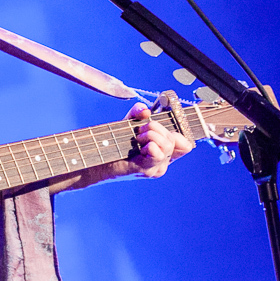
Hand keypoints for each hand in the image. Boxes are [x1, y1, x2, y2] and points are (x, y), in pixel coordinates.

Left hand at [46, 102, 193, 193]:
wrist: (94, 162)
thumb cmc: (111, 144)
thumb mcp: (128, 125)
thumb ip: (138, 114)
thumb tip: (144, 110)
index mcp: (162, 153)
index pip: (185, 144)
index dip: (178, 131)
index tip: (160, 125)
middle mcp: (162, 163)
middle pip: (175, 140)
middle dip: (157, 128)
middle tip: (139, 131)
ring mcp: (156, 168)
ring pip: (168, 144)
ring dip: (152, 133)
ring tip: (137, 138)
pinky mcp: (146, 170)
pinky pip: (158, 152)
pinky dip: (150, 143)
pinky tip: (139, 144)